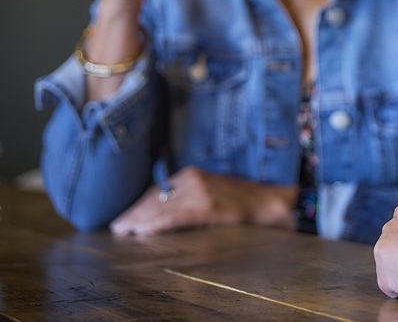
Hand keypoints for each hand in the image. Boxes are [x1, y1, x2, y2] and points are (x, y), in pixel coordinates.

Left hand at [110, 166, 296, 235]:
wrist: (271, 200)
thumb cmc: (242, 200)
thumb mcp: (212, 191)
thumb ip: (190, 196)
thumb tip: (163, 212)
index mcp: (193, 174)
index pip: (158, 190)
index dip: (139, 205)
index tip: (124, 218)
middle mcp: (193, 179)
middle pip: (155, 197)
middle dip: (135, 213)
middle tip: (117, 227)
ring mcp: (200, 191)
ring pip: (161, 207)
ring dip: (140, 220)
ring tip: (124, 231)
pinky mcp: (207, 205)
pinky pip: (175, 216)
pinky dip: (156, 224)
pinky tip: (143, 231)